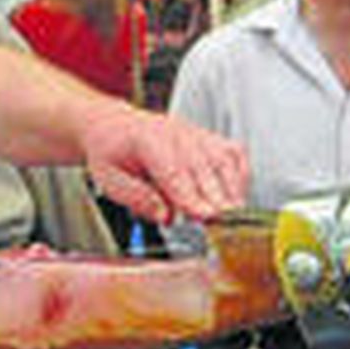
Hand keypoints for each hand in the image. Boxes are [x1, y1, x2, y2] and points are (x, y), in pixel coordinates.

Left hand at [82, 107, 247, 223]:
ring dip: (231, 188)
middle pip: (204, 166)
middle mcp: (174, 132)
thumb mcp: (109, 179)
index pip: (174, 170)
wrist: (113, 126)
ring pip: (224, 157)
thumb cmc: (111, 152)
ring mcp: (194, 132)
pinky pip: (233, 152)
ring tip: (231, 215)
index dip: (192, 195)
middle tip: (221, 223)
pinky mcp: (207, 137)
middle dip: (216, 197)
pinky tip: (235, 195)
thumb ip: (137, 198)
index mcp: (145, 140)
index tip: (205, 215)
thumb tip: (165, 215)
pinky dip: (240, 174)